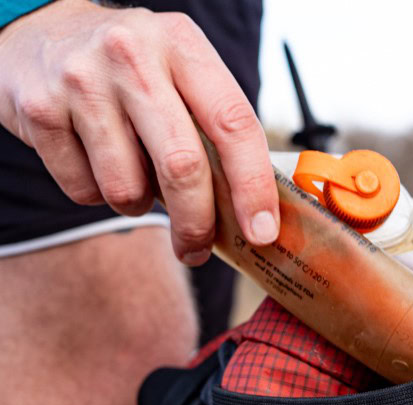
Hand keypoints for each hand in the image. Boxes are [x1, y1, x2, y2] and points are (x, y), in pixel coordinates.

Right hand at [0, 0, 278, 264]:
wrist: (37, 33)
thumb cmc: (130, 70)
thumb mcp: (179, 73)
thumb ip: (214, 128)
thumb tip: (252, 211)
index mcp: (182, 45)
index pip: (234, 124)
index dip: (254, 187)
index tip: (262, 233)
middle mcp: (132, 55)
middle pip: (182, 167)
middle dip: (197, 223)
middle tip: (198, 249)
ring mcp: (82, 80)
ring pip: (126, 189)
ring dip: (136, 205)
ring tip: (132, 178)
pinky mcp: (39, 110)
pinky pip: (84, 191)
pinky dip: (96, 194)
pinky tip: (94, 161)